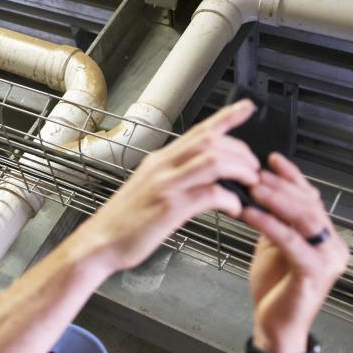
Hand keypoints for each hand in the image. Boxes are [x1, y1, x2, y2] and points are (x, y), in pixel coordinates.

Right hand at [87, 99, 259, 271]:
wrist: (98, 244)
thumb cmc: (123, 224)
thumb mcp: (146, 189)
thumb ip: (172, 178)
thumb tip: (199, 177)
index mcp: (158, 161)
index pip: (198, 130)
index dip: (227, 116)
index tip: (247, 108)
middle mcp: (162, 167)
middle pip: (211, 141)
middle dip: (241, 150)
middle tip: (253, 166)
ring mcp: (165, 185)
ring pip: (214, 161)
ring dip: (240, 169)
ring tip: (249, 182)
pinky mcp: (169, 207)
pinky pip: (209, 194)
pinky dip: (229, 199)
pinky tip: (234, 208)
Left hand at [241, 153, 349, 352]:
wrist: (275, 328)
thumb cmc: (274, 290)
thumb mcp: (273, 248)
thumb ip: (275, 223)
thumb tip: (262, 193)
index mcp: (325, 239)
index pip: (311, 199)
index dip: (292, 177)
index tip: (272, 160)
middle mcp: (332, 247)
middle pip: (308, 205)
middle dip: (280, 186)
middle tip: (254, 173)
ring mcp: (328, 260)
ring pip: (304, 219)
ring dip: (276, 200)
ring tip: (253, 188)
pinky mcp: (314, 274)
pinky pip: (291, 242)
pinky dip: (270, 225)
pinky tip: (251, 214)